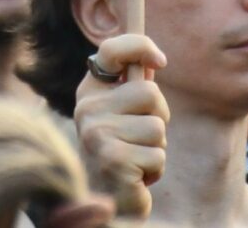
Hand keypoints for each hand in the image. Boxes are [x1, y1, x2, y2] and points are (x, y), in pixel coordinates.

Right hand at [73, 32, 166, 219]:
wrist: (107, 199)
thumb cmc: (121, 150)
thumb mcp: (124, 113)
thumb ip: (134, 86)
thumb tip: (153, 60)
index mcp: (90, 91)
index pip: (111, 49)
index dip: (140, 47)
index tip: (160, 61)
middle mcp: (87, 108)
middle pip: (149, 93)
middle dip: (159, 116)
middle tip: (141, 136)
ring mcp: (97, 134)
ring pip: (157, 127)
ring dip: (157, 147)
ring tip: (136, 157)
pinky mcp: (112, 160)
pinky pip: (158, 155)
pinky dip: (155, 169)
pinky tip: (136, 176)